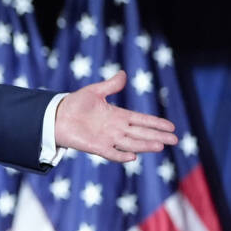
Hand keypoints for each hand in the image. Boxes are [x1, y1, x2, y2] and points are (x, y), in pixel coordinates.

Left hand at [54, 70, 177, 162]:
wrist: (56, 115)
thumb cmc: (75, 103)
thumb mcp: (94, 91)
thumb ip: (111, 85)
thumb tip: (124, 73)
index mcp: (118, 115)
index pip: (141, 120)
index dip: (156, 123)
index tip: (171, 127)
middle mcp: (116, 128)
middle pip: (141, 133)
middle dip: (157, 136)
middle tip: (174, 140)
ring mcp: (107, 138)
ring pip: (130, 143)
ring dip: (144, 145)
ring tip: (160, 146)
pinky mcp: (96, 146)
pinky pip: (111, 152)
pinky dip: (121, 155)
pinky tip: (132, 156)